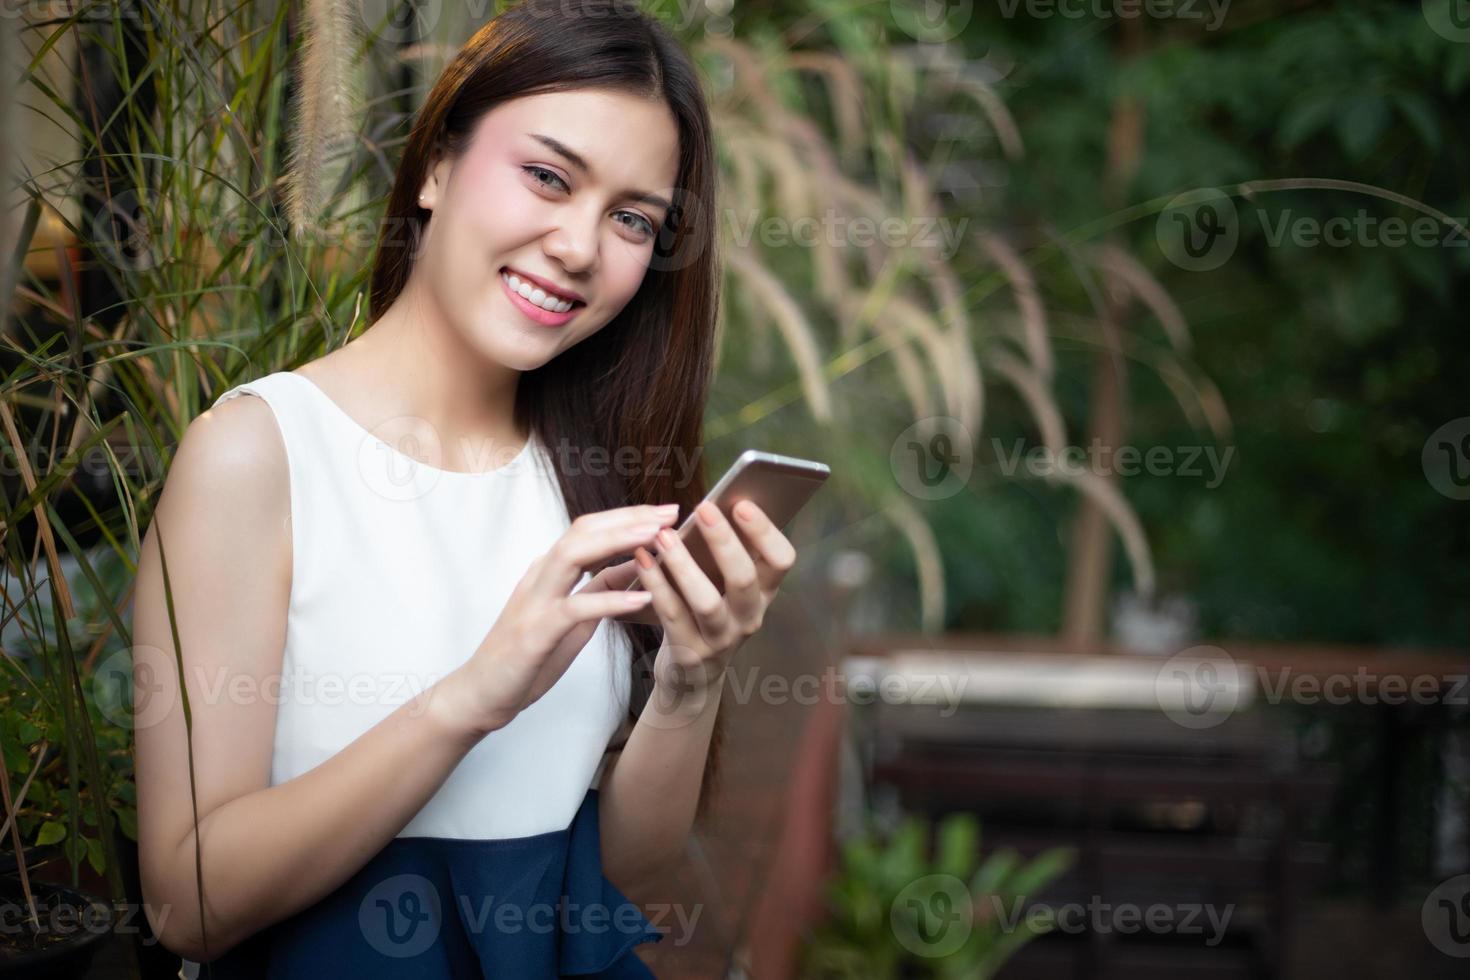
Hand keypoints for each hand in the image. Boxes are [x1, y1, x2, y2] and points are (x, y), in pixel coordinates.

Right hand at [441, 504, 678, 736]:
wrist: (482, 694)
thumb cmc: (528, 657)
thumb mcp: (574, 617)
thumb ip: (601, 590)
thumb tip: (636, 567)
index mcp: (548, 571)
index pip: (588, 529)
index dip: (627, 516)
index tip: (665, 512)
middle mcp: (539, 577)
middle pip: (583, 531)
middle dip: (628, 518)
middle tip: (669, 513)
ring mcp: (534, 602)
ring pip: (573, 556)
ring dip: (617, 542)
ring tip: (655, 538)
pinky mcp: (535, 633)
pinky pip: (574, 608)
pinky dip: (610, 601)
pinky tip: (642, 598)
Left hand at [632, 500, 795, 697]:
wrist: (692, 676)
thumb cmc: (707, 615)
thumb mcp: (727, 588)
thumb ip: (725, 554)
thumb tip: (712, 505)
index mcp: (763, 593)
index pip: (782, 560)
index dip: (766, 531)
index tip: (742, 503)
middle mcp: (749, 617)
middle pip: (744, 578)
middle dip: (724, 541)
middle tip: (703, 509)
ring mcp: (721, 639)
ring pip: (707, 601)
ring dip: (683, 564)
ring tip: (663, 536)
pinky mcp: (690, 653)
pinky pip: (672, 615)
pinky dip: (656, 585)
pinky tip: (642, 560)